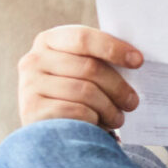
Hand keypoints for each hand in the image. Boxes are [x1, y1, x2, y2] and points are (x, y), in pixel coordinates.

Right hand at [16, 25, 142, 129]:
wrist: (47, 128)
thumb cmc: (74, 93)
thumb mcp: (82, 71)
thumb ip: (99, 60)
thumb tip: (135, 60)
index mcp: (49, 40)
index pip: (83, 38)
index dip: (113, 48)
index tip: (138, 61)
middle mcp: (34, 60)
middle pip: (89, 68)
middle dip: (118, 87)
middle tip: (133, 102)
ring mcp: (29, 85)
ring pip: (85, 92)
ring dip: (110, 108)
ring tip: (118, 118)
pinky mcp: (32, 110)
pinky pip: (76, 112)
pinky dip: (94, 120)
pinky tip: (99, 125)